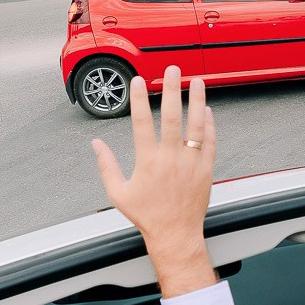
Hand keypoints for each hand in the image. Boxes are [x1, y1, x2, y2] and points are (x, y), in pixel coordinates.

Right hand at [90, 67, 216, 297]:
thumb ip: (106, 166)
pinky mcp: (206, 170)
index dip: (139, 100)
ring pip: (196, 126)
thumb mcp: (118, 193)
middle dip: (172, 90)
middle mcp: (171, 159)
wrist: (175, 235)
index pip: (142, 123)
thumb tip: (95, 144)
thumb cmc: (146, 215)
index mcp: (148, 162)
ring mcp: (191, 163)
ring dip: (197, 101)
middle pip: (172, 117)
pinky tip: (206, 110)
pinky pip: (209, 142)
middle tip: (172, 70)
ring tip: (197, 81)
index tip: (138, 81)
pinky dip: (208, 125)